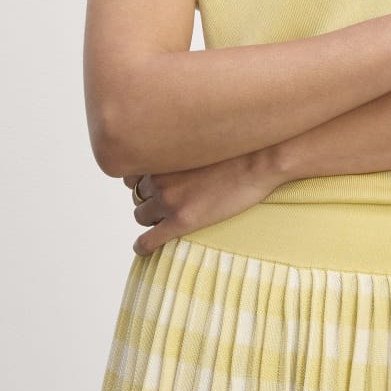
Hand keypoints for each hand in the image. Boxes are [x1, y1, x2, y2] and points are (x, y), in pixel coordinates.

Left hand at [122, 148, 285, 256]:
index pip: (133, 173)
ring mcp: (168, 201)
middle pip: (137, 195)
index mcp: (161, 156)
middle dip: (148, 198)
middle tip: (168, 200)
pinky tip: (144, 248)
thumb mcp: (196, 142)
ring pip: (141, 215)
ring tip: (166, 218)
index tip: (155, 183)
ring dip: (150, 217)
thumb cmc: (235, 149)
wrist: (257, 161)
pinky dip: (143, 246)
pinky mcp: (181, 221)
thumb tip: (170, 155)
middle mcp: (158, 177)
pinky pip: (149, 240)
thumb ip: (177, 149)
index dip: (143, 180)